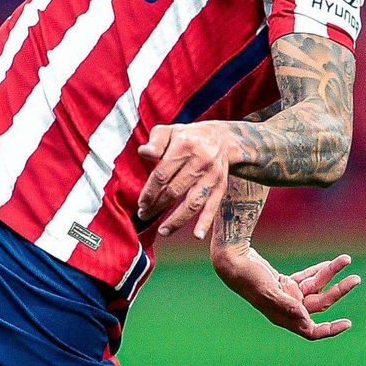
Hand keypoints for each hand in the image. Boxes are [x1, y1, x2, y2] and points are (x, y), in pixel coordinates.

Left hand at [137, 122, 237, 239]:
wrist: (223, 138)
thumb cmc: (188, 136)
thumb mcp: (170, 130)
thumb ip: (155, 141)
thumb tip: (143, 152)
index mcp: (184, 147)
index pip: (162, 175)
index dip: (150, 191)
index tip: (141, 204)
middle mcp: (200, 162)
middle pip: (175, 190)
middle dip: (157, 206)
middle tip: (144, 215)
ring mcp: (212, 176)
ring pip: (193, 202)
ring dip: (177, 219)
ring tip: (163, 231)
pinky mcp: (220, 186)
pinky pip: (213, 206)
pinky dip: (206, 222)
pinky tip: (197, 235)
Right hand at [212, 247, 360, 340]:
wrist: (231, 260)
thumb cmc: (247, 276)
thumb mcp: (267, 290)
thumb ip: (286, 304)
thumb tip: (306, 318)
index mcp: (283, 316)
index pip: (311, 330)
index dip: (329, 330)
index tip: (347, 324)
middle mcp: (287, 308)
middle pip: (320, 304)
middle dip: (339, 291)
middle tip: (355, 279)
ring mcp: (287, 294)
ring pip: (316, 287)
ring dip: (331, 275)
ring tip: (346, 259)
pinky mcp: (284, 282)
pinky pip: (307, 278)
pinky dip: (318, 271)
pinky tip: (330, 263)